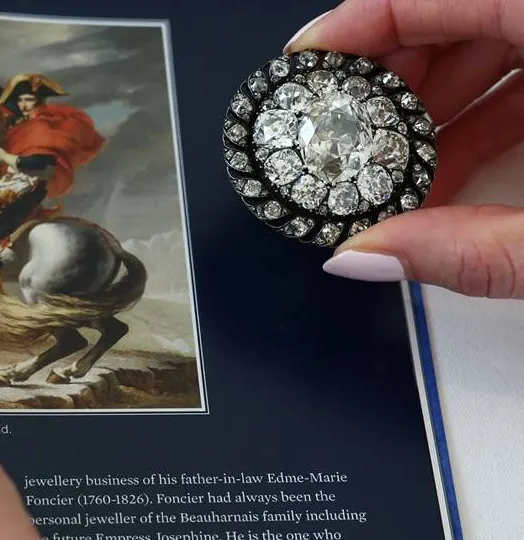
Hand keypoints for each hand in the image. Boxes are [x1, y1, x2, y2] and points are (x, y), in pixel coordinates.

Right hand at [287, 0, 523, 297]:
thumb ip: (474, 251)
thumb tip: (362, 255)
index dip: (362, 21)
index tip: (309, 62)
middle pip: (458, 15)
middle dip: (390, 74)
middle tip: (344, 125)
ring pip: (491, 44)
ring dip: (432, 106)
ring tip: (389, 167)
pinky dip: (479, 120)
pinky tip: (444, 173)